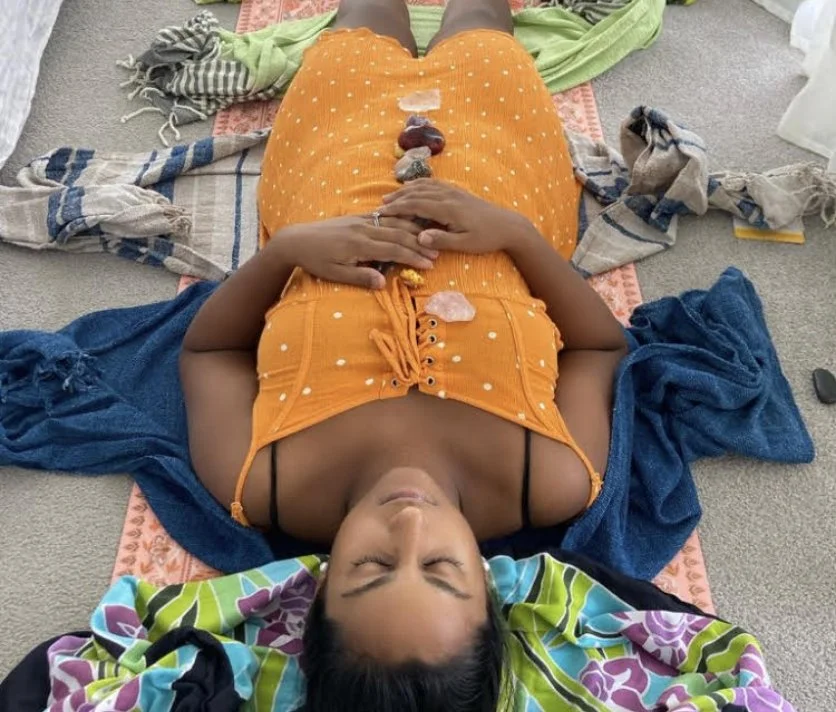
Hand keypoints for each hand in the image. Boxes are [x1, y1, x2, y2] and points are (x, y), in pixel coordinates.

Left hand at [271, 215, 437, 289]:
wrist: (297, 239)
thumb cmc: (315, 260)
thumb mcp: (335, 274)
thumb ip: (360, 277)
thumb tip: (383, 284)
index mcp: (359, 245)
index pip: (393, 250)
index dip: (413, 257)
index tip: (429, 264)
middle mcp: (363, 229)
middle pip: (397, 234)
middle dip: (418, 244)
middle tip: (436, 253)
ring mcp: (360, 221)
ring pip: (393, 223)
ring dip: (413, 231)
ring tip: (429, 238)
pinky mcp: (357, 217)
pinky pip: (383, 217)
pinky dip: (399, 219)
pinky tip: (410, 223)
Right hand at [377, 179, 535, 254]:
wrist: (508, 226)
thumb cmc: (487, 238)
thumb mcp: (465, 244)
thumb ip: (442, 241)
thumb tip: (420, 238)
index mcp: (448, 209)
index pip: (417, 205)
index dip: (398, 208)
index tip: (382, 213)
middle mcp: (449, 196)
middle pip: (417, 193)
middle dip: (397, 198)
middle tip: (380, 206)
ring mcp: (453, 192)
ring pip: (424, 186)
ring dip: (406, 190)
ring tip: (391, 197)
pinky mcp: (458, 192)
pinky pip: (434, 184)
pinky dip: (419, 184)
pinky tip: (413, 188)